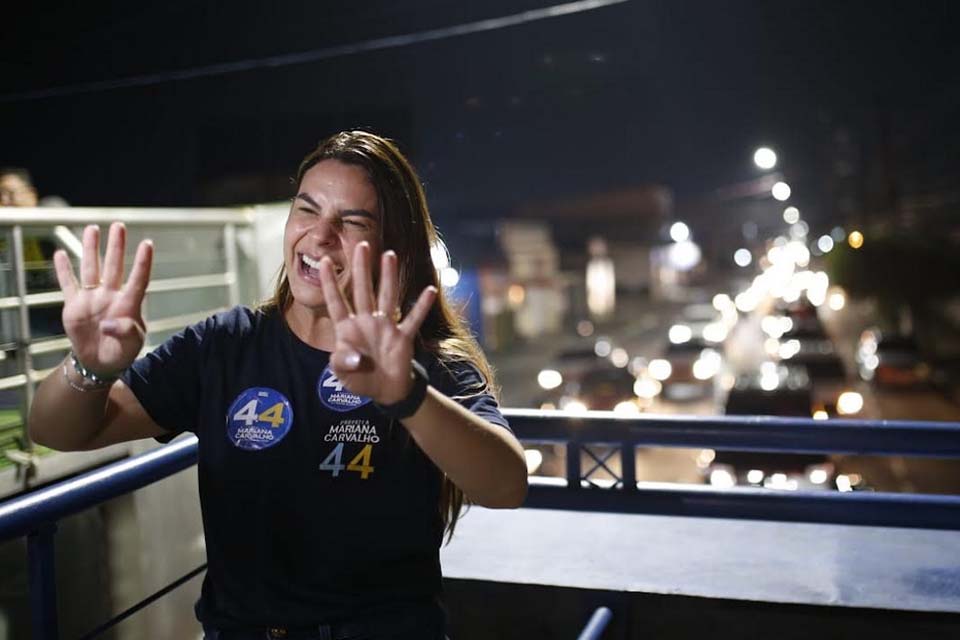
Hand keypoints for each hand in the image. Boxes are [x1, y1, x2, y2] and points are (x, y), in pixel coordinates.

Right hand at [54, 223, 153, 375]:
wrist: (100, 361)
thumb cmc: (122, 351)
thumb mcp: (131, 345)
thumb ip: (124, 332)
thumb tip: (108, 324)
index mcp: (130, 305)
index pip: (139, 280)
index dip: (143, 263)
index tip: (147, 243)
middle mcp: (111, 296)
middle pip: (114, 266)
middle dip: (116, 246)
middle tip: (118, 225)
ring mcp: (92, 298)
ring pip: (91, 269)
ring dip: (91, 249)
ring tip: (92, 228)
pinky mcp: (75, 304)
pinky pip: (68, 284)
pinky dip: (63, 270)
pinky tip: (60, 254)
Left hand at [319, 241, 435, 404]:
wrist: (385, 391)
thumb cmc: (360, 379)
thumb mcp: (342, 375)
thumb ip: (342, 364)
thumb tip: (355, 357)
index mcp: (347, 329)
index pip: (336, 301)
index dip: (330, 283)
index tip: (325, 261)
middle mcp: (367, 321)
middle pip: (363, 290)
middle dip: (362, 268)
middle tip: (362, 244)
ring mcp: (386, 327)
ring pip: (387, 296)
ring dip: (389, 277)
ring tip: (390, 255)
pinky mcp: (402, 337)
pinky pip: (413, 319)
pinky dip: (421, 306)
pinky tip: (430, 290)